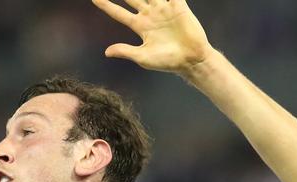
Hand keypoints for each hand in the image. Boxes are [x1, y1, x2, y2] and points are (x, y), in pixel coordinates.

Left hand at [91, 0, 212, 74]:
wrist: (189, 60)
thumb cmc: (166, 61)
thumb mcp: (142, 57)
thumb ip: (125, 51)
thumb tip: (106, 52)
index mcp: (140, 26)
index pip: (119, 13)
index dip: (107, 5)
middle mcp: (150, 14)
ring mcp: (163, 9)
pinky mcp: (178, 6)